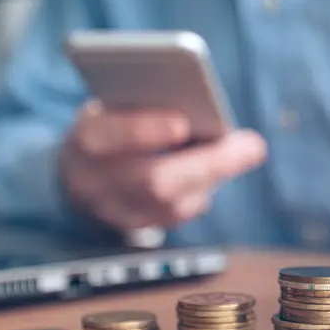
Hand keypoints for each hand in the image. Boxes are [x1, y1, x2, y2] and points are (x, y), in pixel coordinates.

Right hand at [59, 100, 266, 232]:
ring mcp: (114, 211)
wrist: (78, 173)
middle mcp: (94, 182)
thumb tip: (201, 106)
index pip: (106, 135)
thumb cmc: (109, 125)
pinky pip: (176, 216)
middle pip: (152, 181)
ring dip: (213, 176)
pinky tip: (219, 169)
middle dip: (207, 163)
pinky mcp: (135, 228)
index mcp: (85, 138)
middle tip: (251, 146)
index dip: (144, 130)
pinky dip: (202, 190)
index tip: (182, 122)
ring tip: (245, 150)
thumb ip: (144, 101)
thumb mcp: (113, 105)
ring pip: (170, 206)